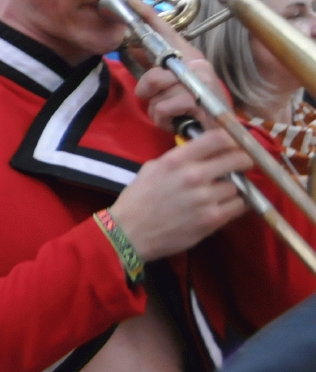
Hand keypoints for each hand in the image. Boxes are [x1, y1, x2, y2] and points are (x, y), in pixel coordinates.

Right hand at [108, 129, 251, 260]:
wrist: (129, 233)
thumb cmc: (137, 200)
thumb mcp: (152, 169)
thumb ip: (178, 159)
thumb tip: (202, 154)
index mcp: (177, 160)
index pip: (218, 138)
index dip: (231, 140)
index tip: (232, 145)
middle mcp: (194, 175)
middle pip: (238, 159)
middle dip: (242, 161)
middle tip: (240, 165)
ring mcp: (206, 198)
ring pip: (238, 186)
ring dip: (232, 188)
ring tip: (221, 193)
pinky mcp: (212, 219)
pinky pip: (238, 206)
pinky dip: (234, 205)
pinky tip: (224, 206)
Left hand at [126, 0, 231, 128]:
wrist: (219, 133)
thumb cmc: (194, 108)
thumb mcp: (173, 87)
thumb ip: (157, 70)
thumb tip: (134, 50)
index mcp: (190, 58)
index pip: (168, 33)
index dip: (150, 18)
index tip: (134, 2)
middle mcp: (198, 66)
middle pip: (154, 74)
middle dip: (148, 92)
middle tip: (157, 100)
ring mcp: (201, 82)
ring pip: (157, 94)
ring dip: (157, 110)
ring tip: (171, 113)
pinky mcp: (200, 101)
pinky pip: (164, 109)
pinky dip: (164, 120)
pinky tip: (177, 122)